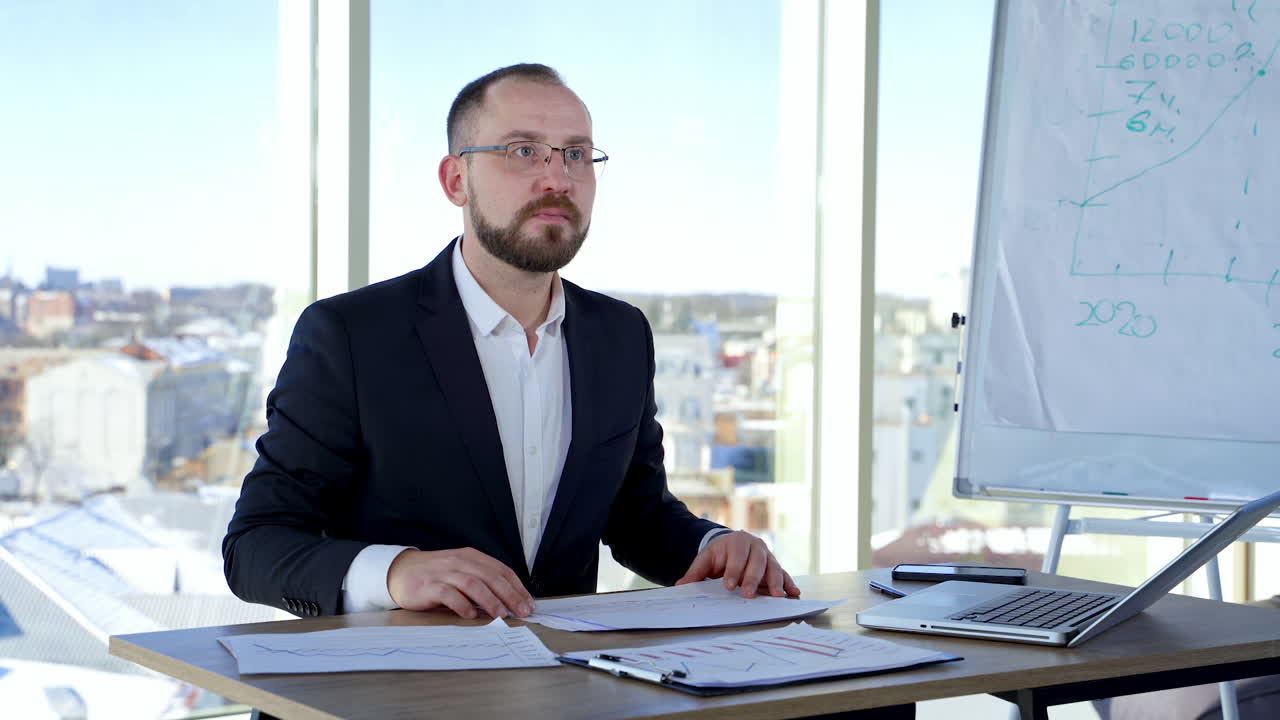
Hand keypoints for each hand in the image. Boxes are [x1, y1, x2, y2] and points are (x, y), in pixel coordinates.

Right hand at [386, 548, 534, 618]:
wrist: (400, 571)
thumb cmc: (436, 575)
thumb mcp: (461, 571)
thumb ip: (481, 582)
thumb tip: (508, 602)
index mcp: (472, 557)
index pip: (501, 570)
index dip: (517, 587)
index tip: (529, 603)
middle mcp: (460, 561)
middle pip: (491, 577)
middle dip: (510, 595)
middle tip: (522, 612)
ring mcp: (444, 573)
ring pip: (473, 584)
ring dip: (490, 600)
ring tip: (501, 615)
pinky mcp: (429, 586)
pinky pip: (449, 594)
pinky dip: (462, 605)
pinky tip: (471, 615)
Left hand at [675, 531, 800, 598]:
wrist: (734, 546)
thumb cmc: (719, 554)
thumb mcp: (705, 560)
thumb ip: (695, 573)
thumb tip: (680, 586)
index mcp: (737, 541)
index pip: (736, 556)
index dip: (733, 571)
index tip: (728, 585)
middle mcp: (756, 546)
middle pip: (756, 562)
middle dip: (752, 578)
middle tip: (748, 594)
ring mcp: (768, 556)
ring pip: (773, 567)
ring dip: (775, 582)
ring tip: (775, 596)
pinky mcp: (775, 566)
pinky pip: (784, 574)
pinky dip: (788, 583)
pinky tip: (793, 592)